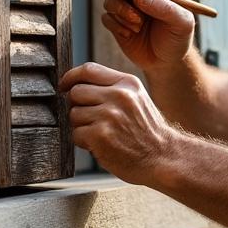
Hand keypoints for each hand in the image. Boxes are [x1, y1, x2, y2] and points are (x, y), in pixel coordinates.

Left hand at [59, 62, 176, 185]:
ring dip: (81, 127)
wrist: (163, 157)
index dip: (71, 77)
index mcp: (127, 83)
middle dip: (78, 107)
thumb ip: (112, 88)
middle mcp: (118, 95)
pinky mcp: (100, 135)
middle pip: (76, 92)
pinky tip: (101, 145)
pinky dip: (84, 142)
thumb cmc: (147, 132)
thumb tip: (77, 85)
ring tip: (101, 134)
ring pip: (74, 114)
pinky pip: (76, 134)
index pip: (88, 69)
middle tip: (92, 119)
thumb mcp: (137, 99)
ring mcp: (109, 115)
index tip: (64, 86)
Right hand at [101, 0, 195, 71]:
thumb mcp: (182, 24)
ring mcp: (128, 1)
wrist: (167, 61)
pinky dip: (117, 25)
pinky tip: (130, 34)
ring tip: (138, 25)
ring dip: (122, 10)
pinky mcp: (116, 17)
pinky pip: (107, 15)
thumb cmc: (178, 38)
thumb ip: (166, 8)